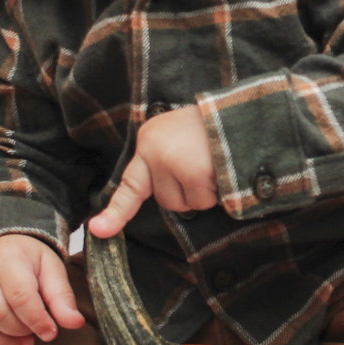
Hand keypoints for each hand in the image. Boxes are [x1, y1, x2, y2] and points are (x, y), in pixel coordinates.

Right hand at [0, 234, 84, 344]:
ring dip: (2, 344)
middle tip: (34, 337)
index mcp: (6, 259)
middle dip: (20, 333)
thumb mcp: (49, 267)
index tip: (51, 333)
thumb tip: (75, 323)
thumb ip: (61, 295)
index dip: (37, 320)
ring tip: (22, 343)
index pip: (20, 297)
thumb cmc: (25, 257)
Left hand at [87, 105, 217, 238]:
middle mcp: (154, 149)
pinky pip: (202, 202)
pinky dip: (217, 193)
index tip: (97, 230)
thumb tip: (159, 201)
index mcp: (149, 139)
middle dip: (189, 193)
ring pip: (184, 205)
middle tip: (205, 167)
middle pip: (165, 200)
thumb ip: (165, 167)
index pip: (129, 183)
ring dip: (204, 193)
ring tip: (215, 165)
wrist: (246, 114)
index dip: (115, 212)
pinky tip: (223, 170)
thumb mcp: (180, 140)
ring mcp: (171, 160)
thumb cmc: (216, 131)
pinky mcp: (192, 171)